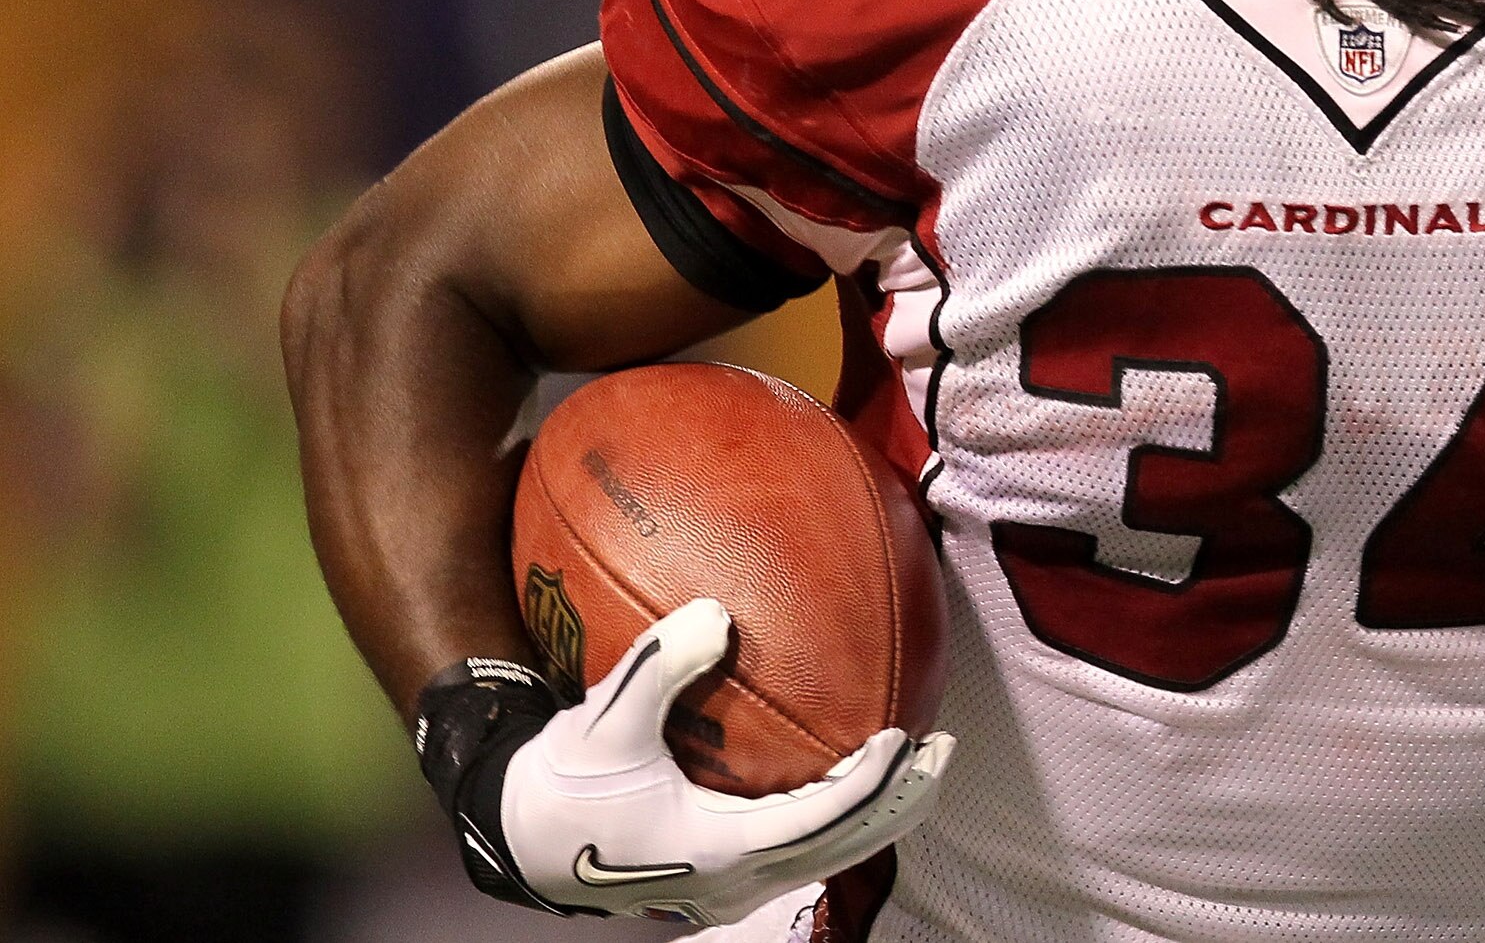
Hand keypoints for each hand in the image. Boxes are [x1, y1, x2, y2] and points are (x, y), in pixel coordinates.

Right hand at [501, 599, 952, 923]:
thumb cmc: (564, 779)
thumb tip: (713, 612)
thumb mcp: (603, 718)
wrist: (521, 839)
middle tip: (943, 747)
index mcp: (717, 848)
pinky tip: (859, 776)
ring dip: (881, 811)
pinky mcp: (726, 881)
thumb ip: (658, 665)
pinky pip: (807, 852)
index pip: (820, 820)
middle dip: (902, 800)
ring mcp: (734, 890)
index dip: (869, 784)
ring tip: (920, 761)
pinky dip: (846, 817)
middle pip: (846, 847)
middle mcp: (736, 881)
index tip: (903, 737)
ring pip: (832, 856)